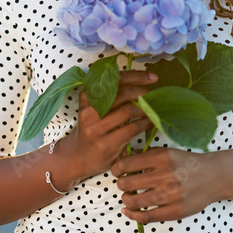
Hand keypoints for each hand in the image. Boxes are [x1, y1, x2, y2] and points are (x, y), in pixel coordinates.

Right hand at [54, 70, 156, 187]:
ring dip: (145, 108)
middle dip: (142, 91)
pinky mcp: (106, 144)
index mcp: (86, 97)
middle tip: (153, 95)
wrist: (79, 156)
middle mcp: (88, 111)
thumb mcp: (94, 108)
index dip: (135, 76)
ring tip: (153, 108)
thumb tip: (140, 82)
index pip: (113, 80)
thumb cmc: (93, 128)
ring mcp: (96, 129)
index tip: (152, 77)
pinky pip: (132, 128)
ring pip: (128, 110)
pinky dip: (145, 123)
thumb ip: (109, 95)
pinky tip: (150, 121)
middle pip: (121, 93)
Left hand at [110, 146, 223, 222]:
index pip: (126, 164)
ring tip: (128, 197)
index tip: (117, 171)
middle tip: (123, 184)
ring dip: (126, 200)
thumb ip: (145, 155)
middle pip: (127, 183)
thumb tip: (120, 159)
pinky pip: (147, 217)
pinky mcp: (175, 211)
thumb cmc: (186, 163)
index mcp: (162, 158)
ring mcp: (170, 195)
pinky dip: (133, 215)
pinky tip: (128, 212)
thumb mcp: (167, 153)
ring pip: (135, 201)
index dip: (116, 168)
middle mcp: (166, 176)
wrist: (213, 176)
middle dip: (121, 185)